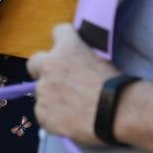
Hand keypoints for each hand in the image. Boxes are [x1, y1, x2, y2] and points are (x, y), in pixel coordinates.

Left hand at [27, 23, 120, 144]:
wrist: (118, 114)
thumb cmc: (117, 87)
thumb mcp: (102, 61)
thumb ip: (83, 58)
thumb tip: (79, 62)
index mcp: (68, 47)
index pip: (59, 31)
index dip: (65, 42)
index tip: (69, 51)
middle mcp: (50, 65)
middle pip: (35, 62)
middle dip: (44, 69)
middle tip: (59, 81)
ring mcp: (43, 90)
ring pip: (41, 91)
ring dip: (53, 96)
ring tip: (74, 108)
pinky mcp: (42, 112)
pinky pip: (44, 113)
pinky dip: (54, 117)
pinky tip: (71, 121)